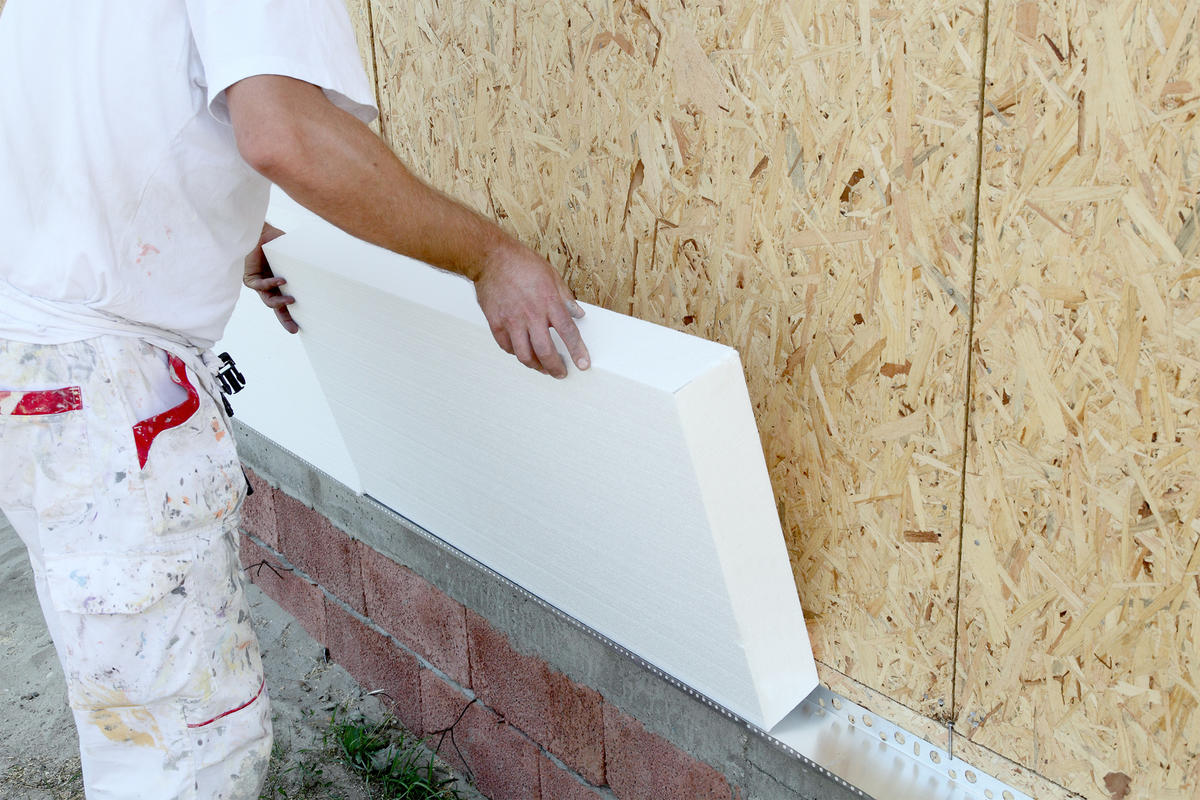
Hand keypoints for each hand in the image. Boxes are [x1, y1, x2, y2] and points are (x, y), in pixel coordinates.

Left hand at [243, 223, 296, 332]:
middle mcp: (270, 287)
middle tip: (294, 328)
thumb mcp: (295, 257)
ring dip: (280, 303)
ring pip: (269, 300)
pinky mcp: (250, 278)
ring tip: (292, 301)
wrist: (260, 231)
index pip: (287, 304)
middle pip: (278, 308)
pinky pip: (261, 286)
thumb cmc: (278, 242)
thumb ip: (305, 265)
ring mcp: (260, 283)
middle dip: (286, 319)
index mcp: (281, 285)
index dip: (293, 316)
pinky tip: (281, 280)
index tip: (302, 327)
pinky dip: (271, 284)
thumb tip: (330, 269)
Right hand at [474, 239, 589, 378]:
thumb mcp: (551, 275)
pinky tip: (521, 352)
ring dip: (535, 366)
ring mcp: (512, 321)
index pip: (568, 333)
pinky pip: (506, 347)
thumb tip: (577, 313)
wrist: (491, 258)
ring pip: (524, 355)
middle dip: (556, 368)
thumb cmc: (520, 263)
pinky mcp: (496, 323)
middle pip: (546, 351)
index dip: (578, 351)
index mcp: (549, 302)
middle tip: (560, 373)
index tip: (583, 364)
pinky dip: (516, 353)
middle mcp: (531, 315)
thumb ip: (565, 297)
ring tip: (541, 368)